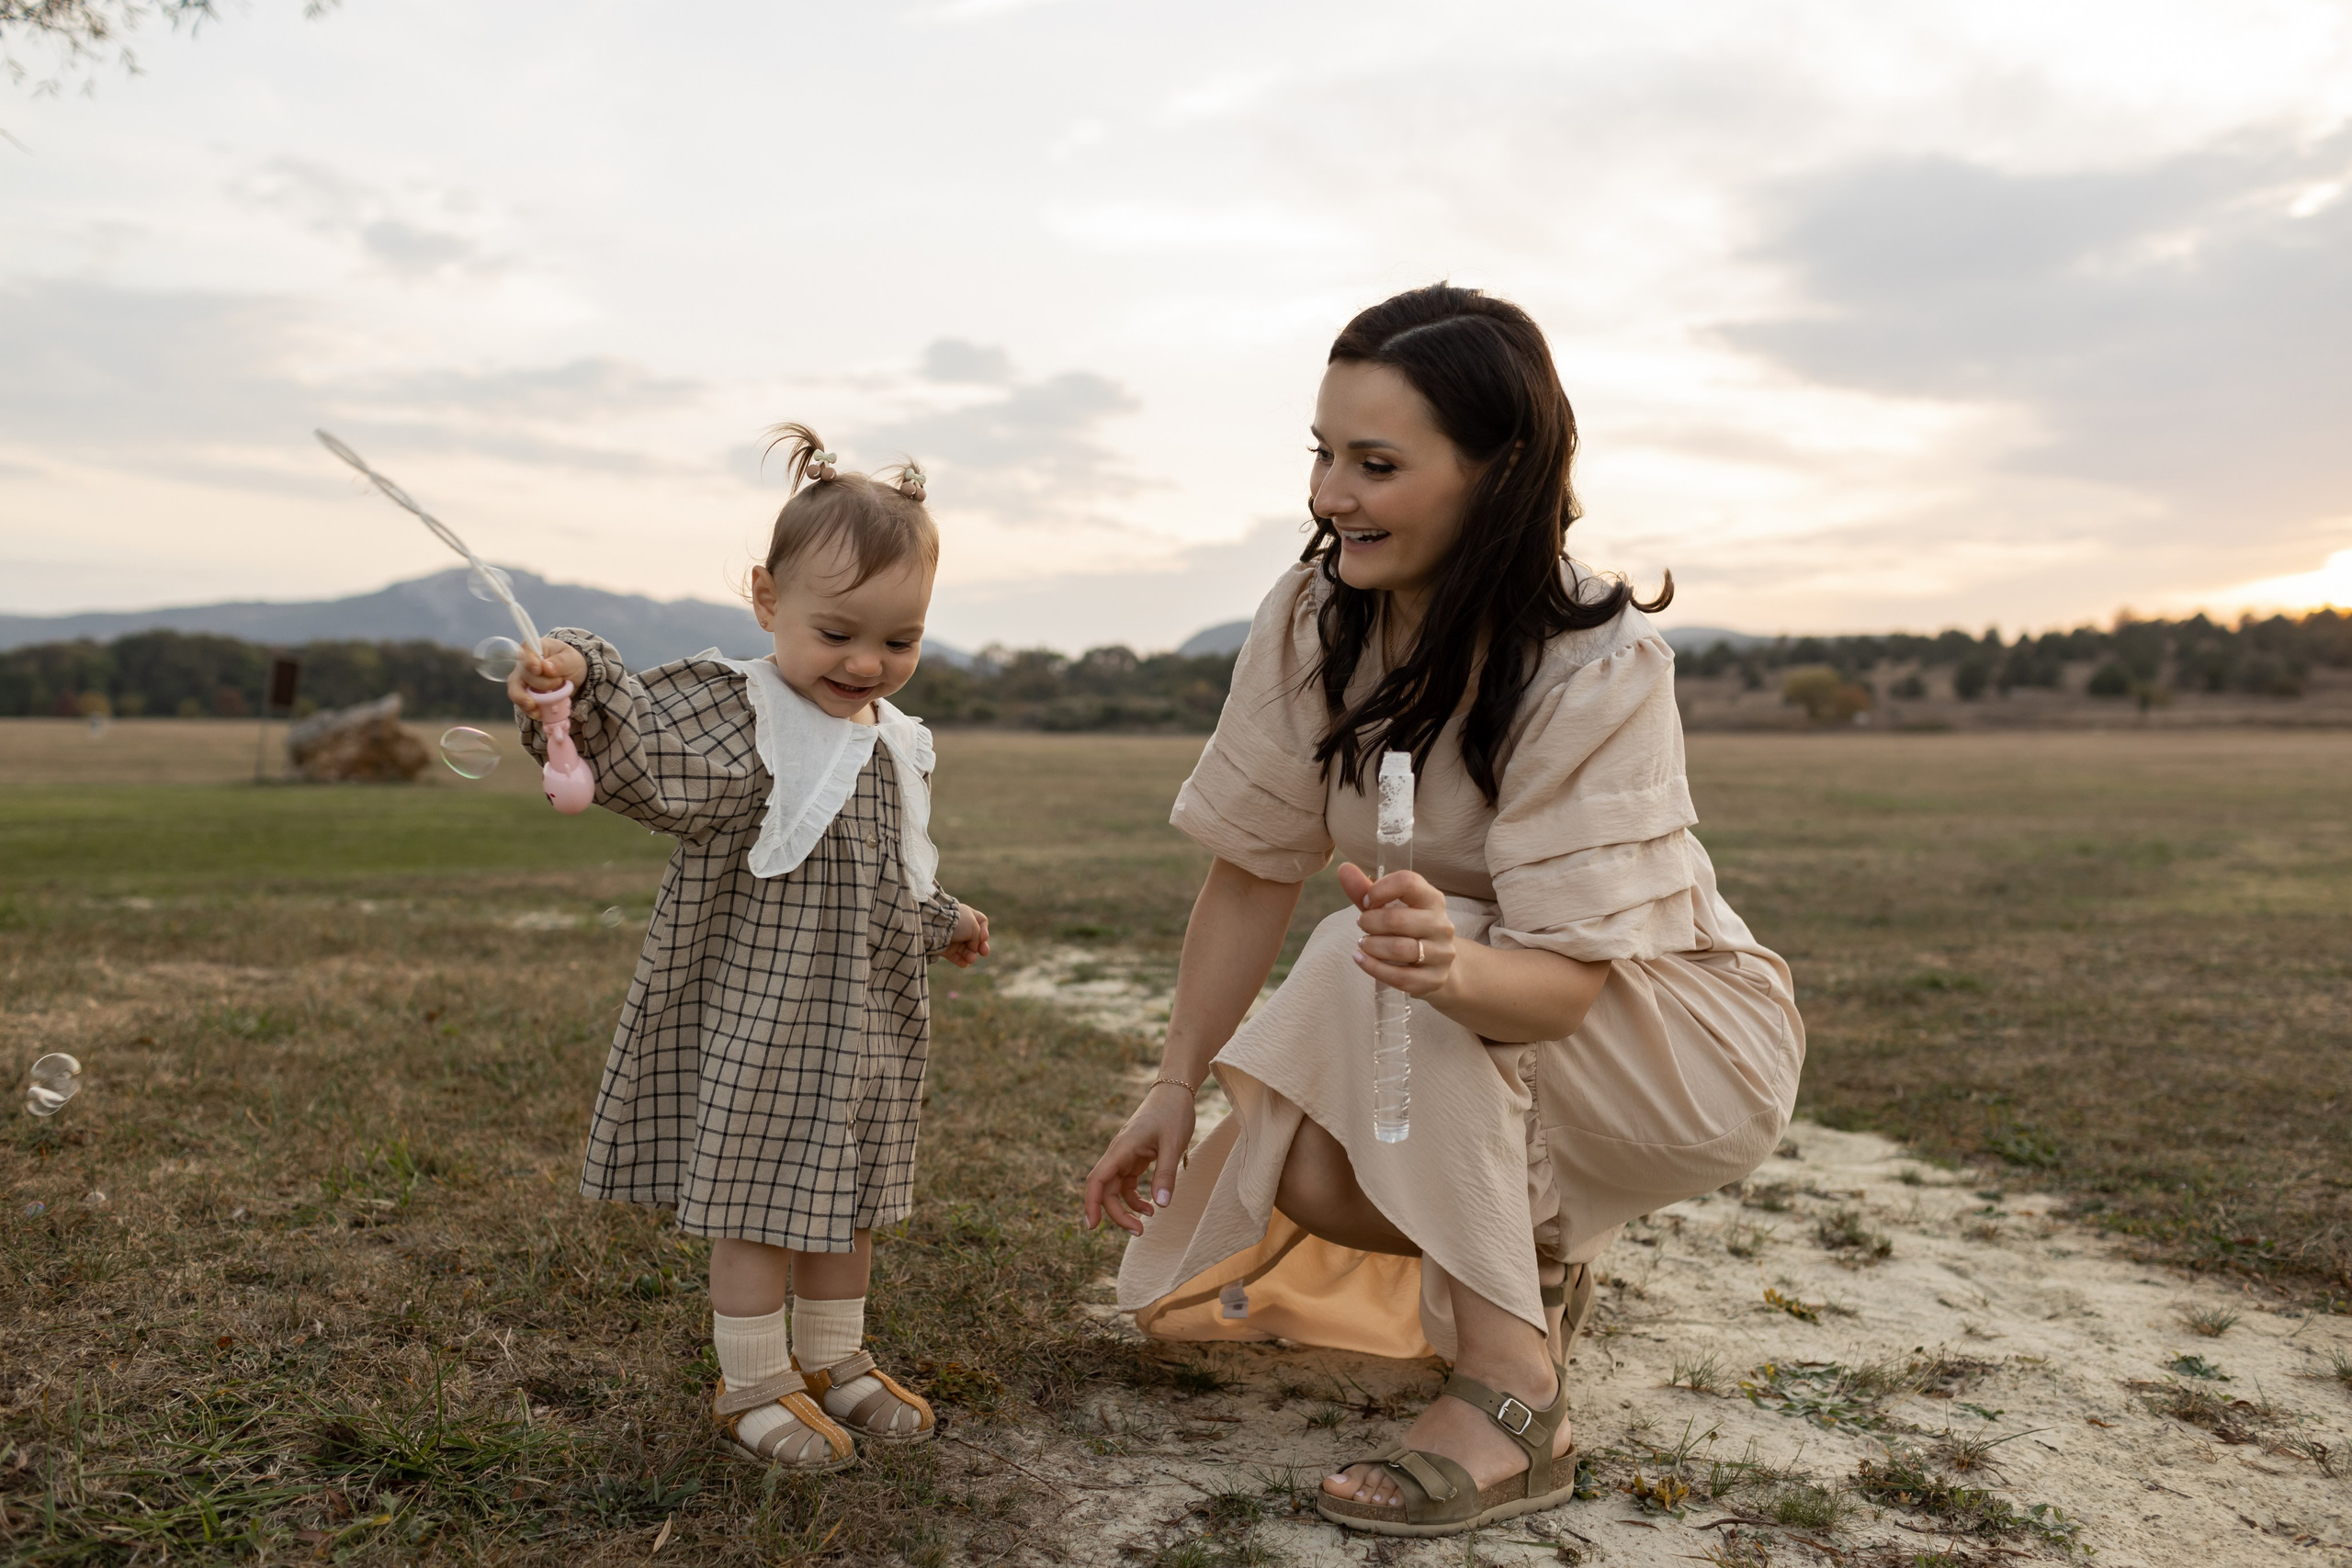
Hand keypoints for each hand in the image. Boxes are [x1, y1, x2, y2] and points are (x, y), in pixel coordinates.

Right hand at [506, 641, 586, 718]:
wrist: (574, 675)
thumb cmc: (570, 662)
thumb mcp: (571, 659)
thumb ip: (560, 662)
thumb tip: (546, 667)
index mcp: (535, 648)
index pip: (525, 652)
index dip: (529, 661)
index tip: (537, 669)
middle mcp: (524, 664)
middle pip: (524, 674)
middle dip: (541, 683)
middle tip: (559, 683)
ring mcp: (522, 680)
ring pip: (515, 690)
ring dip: (524, 701)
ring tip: (535, 709)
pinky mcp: (524, 694)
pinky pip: (522, 703)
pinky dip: (529, 710)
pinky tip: (538, 714)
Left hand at [941, 904, 990, 967]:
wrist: (936, 927)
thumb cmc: (957, 923)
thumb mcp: (974, 926)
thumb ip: (978, 937)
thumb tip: (974, 949)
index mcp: (968, 915)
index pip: (982, 921)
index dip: (985, 930)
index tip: (983, 937)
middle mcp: (961, 927)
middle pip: (975, 938)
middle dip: (981, 947)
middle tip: (984, 952)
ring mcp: (953, 938)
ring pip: (966, 950)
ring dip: (970, 955)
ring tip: (971, 959)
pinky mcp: (945, 949)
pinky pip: (955, 957)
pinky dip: (961, 961)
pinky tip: (965, 964)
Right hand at [1083, 1082, 1196, 1235]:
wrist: (1175, 1092)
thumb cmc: (1173, 1114)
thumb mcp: (1173, 1144)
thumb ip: (1165, 1174)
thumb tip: (1160, 1205)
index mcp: (1121, 1148)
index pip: (1097, 1180)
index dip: (1091, 1204)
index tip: (1092, 1226)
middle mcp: (1118, 1153)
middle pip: (1105, 1189)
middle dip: (1117, 1214)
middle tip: (1139, 1232)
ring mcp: (1125, 1155)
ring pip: (1115, 1188)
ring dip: (1127, 1208)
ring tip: (1146, 1223)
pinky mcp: (1135, 1157)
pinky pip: (1128, 1182)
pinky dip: (1136, 1197)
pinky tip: (1152, 1206)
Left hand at [1337, 862, 1457, 1001]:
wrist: (1437, 963)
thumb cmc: (1407, 929)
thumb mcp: (1388, 907)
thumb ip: (1365, 889)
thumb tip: (1343, 869)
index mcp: (1433, 899)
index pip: (1408, 882)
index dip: (1379, 889)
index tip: (1366, 900)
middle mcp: (1442, 925)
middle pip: (1398, 919)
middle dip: (1370, 922)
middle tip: (1361, 924)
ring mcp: (1441, 953)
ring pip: (1399, 949)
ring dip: (1372, 945)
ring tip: (1363, 943)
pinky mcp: (1434, 979)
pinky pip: (1399, 976)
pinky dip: (1373, 967)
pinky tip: (1360, 959)